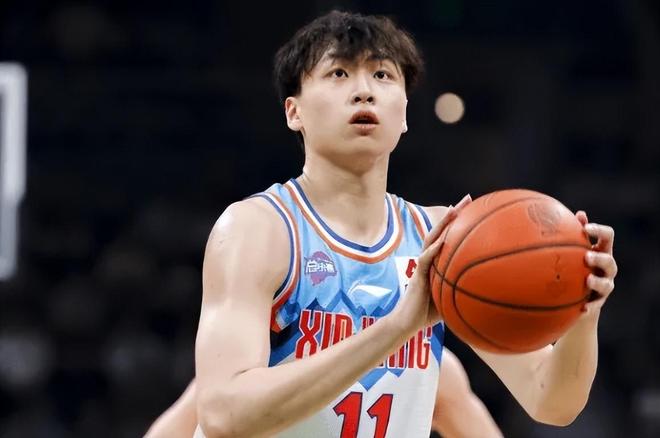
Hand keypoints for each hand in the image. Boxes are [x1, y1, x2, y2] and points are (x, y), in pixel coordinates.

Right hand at [393, 194, 471, 334]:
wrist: (409, 323)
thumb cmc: (429, 313)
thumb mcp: (452, 299)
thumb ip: (464, 291)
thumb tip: (490, 292)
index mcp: (438, 262)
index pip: (449, 237)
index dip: (460, 222)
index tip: (476, 208)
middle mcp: (429, 259)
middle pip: (441, 231)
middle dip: (454, 214)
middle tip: (469, 198)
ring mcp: (422, 265)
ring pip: (431, 239)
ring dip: (443, 224)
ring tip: (454, 210)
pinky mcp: (417, 275)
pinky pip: (425, 259)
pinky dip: (433, 249)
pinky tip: (442, 241)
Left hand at [575, 211, 617, 316]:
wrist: (575, 298)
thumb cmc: (571, 267)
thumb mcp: (570, 251)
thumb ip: (570, 233)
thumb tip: (570, 214)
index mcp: (600, 250)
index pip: (607, 236)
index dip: (599, 231)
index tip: (585, 228)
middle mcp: (606, 268)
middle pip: (609, 260)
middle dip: (600, 258)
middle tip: (587, 256)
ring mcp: (604, 285)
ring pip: (607, 284)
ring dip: (597, 282)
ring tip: (587, 281)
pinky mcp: (598, 301)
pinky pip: (596, 305)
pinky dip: (590, 305)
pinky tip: (583, 307)